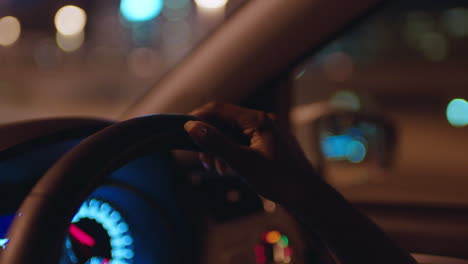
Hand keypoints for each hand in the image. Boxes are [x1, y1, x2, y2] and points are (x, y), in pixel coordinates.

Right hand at [184, 102, 320, 206]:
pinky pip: (242, 142)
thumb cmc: (278, 180)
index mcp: (257, 120)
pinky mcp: (268, 143)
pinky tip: (228, 168)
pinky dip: (231, 153)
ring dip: (219, 148)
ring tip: (216, 168)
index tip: (183, 131)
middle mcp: (263, 121)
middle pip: (224, 121)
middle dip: (209, 139)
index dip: (198, 118)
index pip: (219, 109)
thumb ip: (216, 143)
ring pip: (232, 133)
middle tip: (204, 161)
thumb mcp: (242, 162)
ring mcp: (267, 132)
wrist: (306, 196)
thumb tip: (191, 126)